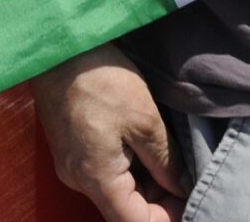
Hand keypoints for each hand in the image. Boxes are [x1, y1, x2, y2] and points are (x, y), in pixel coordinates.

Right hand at [30, 42, 183, 221]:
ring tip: (168, 153)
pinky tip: (144, 143)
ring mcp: (71, 165)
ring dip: (145, 181)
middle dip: (159, 199)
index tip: (190, 200)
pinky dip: (128, 166)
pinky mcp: (70, 149)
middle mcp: (78, 180)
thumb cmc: (100, 77)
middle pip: (124, 209)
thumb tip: (181, 189)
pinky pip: (103, 172)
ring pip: (115, 190)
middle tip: (186, 173)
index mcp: (96, 178)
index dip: (166, 218)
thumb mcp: (145, 119)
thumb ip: (165, 162)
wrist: (59, 45)